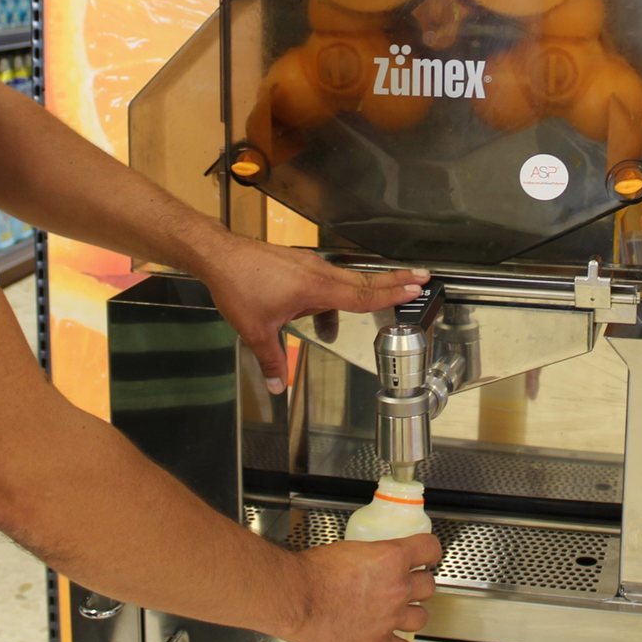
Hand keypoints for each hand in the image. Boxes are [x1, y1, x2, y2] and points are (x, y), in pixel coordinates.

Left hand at [194, 230, 428, 393]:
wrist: (220, 256)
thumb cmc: (239, 287)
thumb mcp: (255, 330)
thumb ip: (271, 359)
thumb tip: (277, 386)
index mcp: (315, 288)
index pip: (362, 294)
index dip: (391, 294)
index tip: (415, 288)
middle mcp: (318, 272)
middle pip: (364, 280)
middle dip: (394, 281)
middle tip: (421, 278)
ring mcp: (309, 265)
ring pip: (344, 281)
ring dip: (359, 292)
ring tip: (350, 317)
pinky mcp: (298, 264)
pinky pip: (325, 280)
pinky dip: (331, 296)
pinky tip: (313, 315)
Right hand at [288, 533, 442, 641]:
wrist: (298, 596)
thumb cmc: (314, 571)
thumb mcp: (349, 549)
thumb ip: (369, 557)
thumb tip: (370, 562)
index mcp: (391, 557)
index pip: (429, 549)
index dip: (431, 552)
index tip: (429, 556)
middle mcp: (396, 587)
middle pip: (428, 586)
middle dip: (420, 584)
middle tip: (411, 585)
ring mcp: (389, 617)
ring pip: (421, 617)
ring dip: (415, 613)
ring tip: (408, 613)